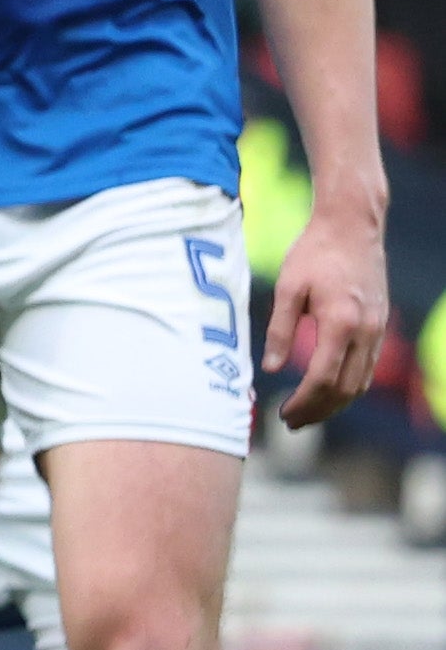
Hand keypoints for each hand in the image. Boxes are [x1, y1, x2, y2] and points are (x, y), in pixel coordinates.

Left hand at [263, 206, 391, 425]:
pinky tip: (327, 391)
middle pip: (345, 388)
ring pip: (360, 382)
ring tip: (307, 414)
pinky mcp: (379, 325)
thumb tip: (269, 369)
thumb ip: (278, 329)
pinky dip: (348, 386)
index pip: (322, 379)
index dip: (303, 403)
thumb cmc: (314, 253)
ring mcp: (377, 330)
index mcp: (340, 323)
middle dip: (318, 411)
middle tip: (291, 423)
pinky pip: (367, 367)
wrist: (352, 227)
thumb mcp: (288, 288)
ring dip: (334, 404)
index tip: (282, 414)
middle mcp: (365, 331)